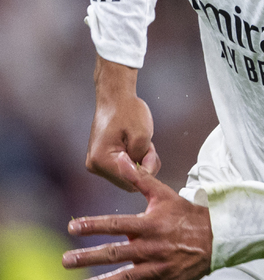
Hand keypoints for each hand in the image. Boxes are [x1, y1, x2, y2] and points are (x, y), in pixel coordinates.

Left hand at [63, 153, 211, 279]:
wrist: (218, 236)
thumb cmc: (186, 214)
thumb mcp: (163, 193)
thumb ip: (139, 178)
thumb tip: (121, 158)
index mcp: (149, 225)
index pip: (116, 225)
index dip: (94, 225)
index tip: (72, 227)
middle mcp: (151, 247)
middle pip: (115, 253)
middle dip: (89, 257)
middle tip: (65, 261)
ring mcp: (159, 267)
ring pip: (126, 278)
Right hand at [86, 56, 160, 191]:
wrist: (115, 97)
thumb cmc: (127, 110)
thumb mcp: (142, 135)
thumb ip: (143, 159)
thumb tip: (141, 175)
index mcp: (101, 160)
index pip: (129, 181)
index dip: (145, 170)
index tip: (150, 152)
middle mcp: (95, 165)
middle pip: (128, 181)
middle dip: (142, 166)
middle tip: (147, 146)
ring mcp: (97, 164)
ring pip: (127, 176)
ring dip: (139, 163)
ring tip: (141, 143)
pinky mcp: (102, 160)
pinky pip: (123, 169)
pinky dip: (134, 161)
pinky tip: (135, 146)